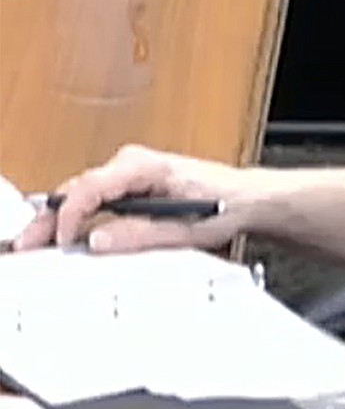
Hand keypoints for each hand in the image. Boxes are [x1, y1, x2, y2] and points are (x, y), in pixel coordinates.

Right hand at [15, 143, 248, 253]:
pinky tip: (67, 233)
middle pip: (81, 187)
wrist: (248, 198)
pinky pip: (97, 195)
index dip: (70, 214)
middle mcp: (136, 162)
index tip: (62, 239)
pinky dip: (80, 213)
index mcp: (148, 167)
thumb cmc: (226, 205)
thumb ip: (140, 234)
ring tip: (42, 243)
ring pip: (85, 191)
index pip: (93, 186)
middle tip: (32, 246)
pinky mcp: (135, 181)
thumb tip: (100, 240)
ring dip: (63, 216)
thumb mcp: (185, 229)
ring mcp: (134, 170)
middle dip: (54, 218)